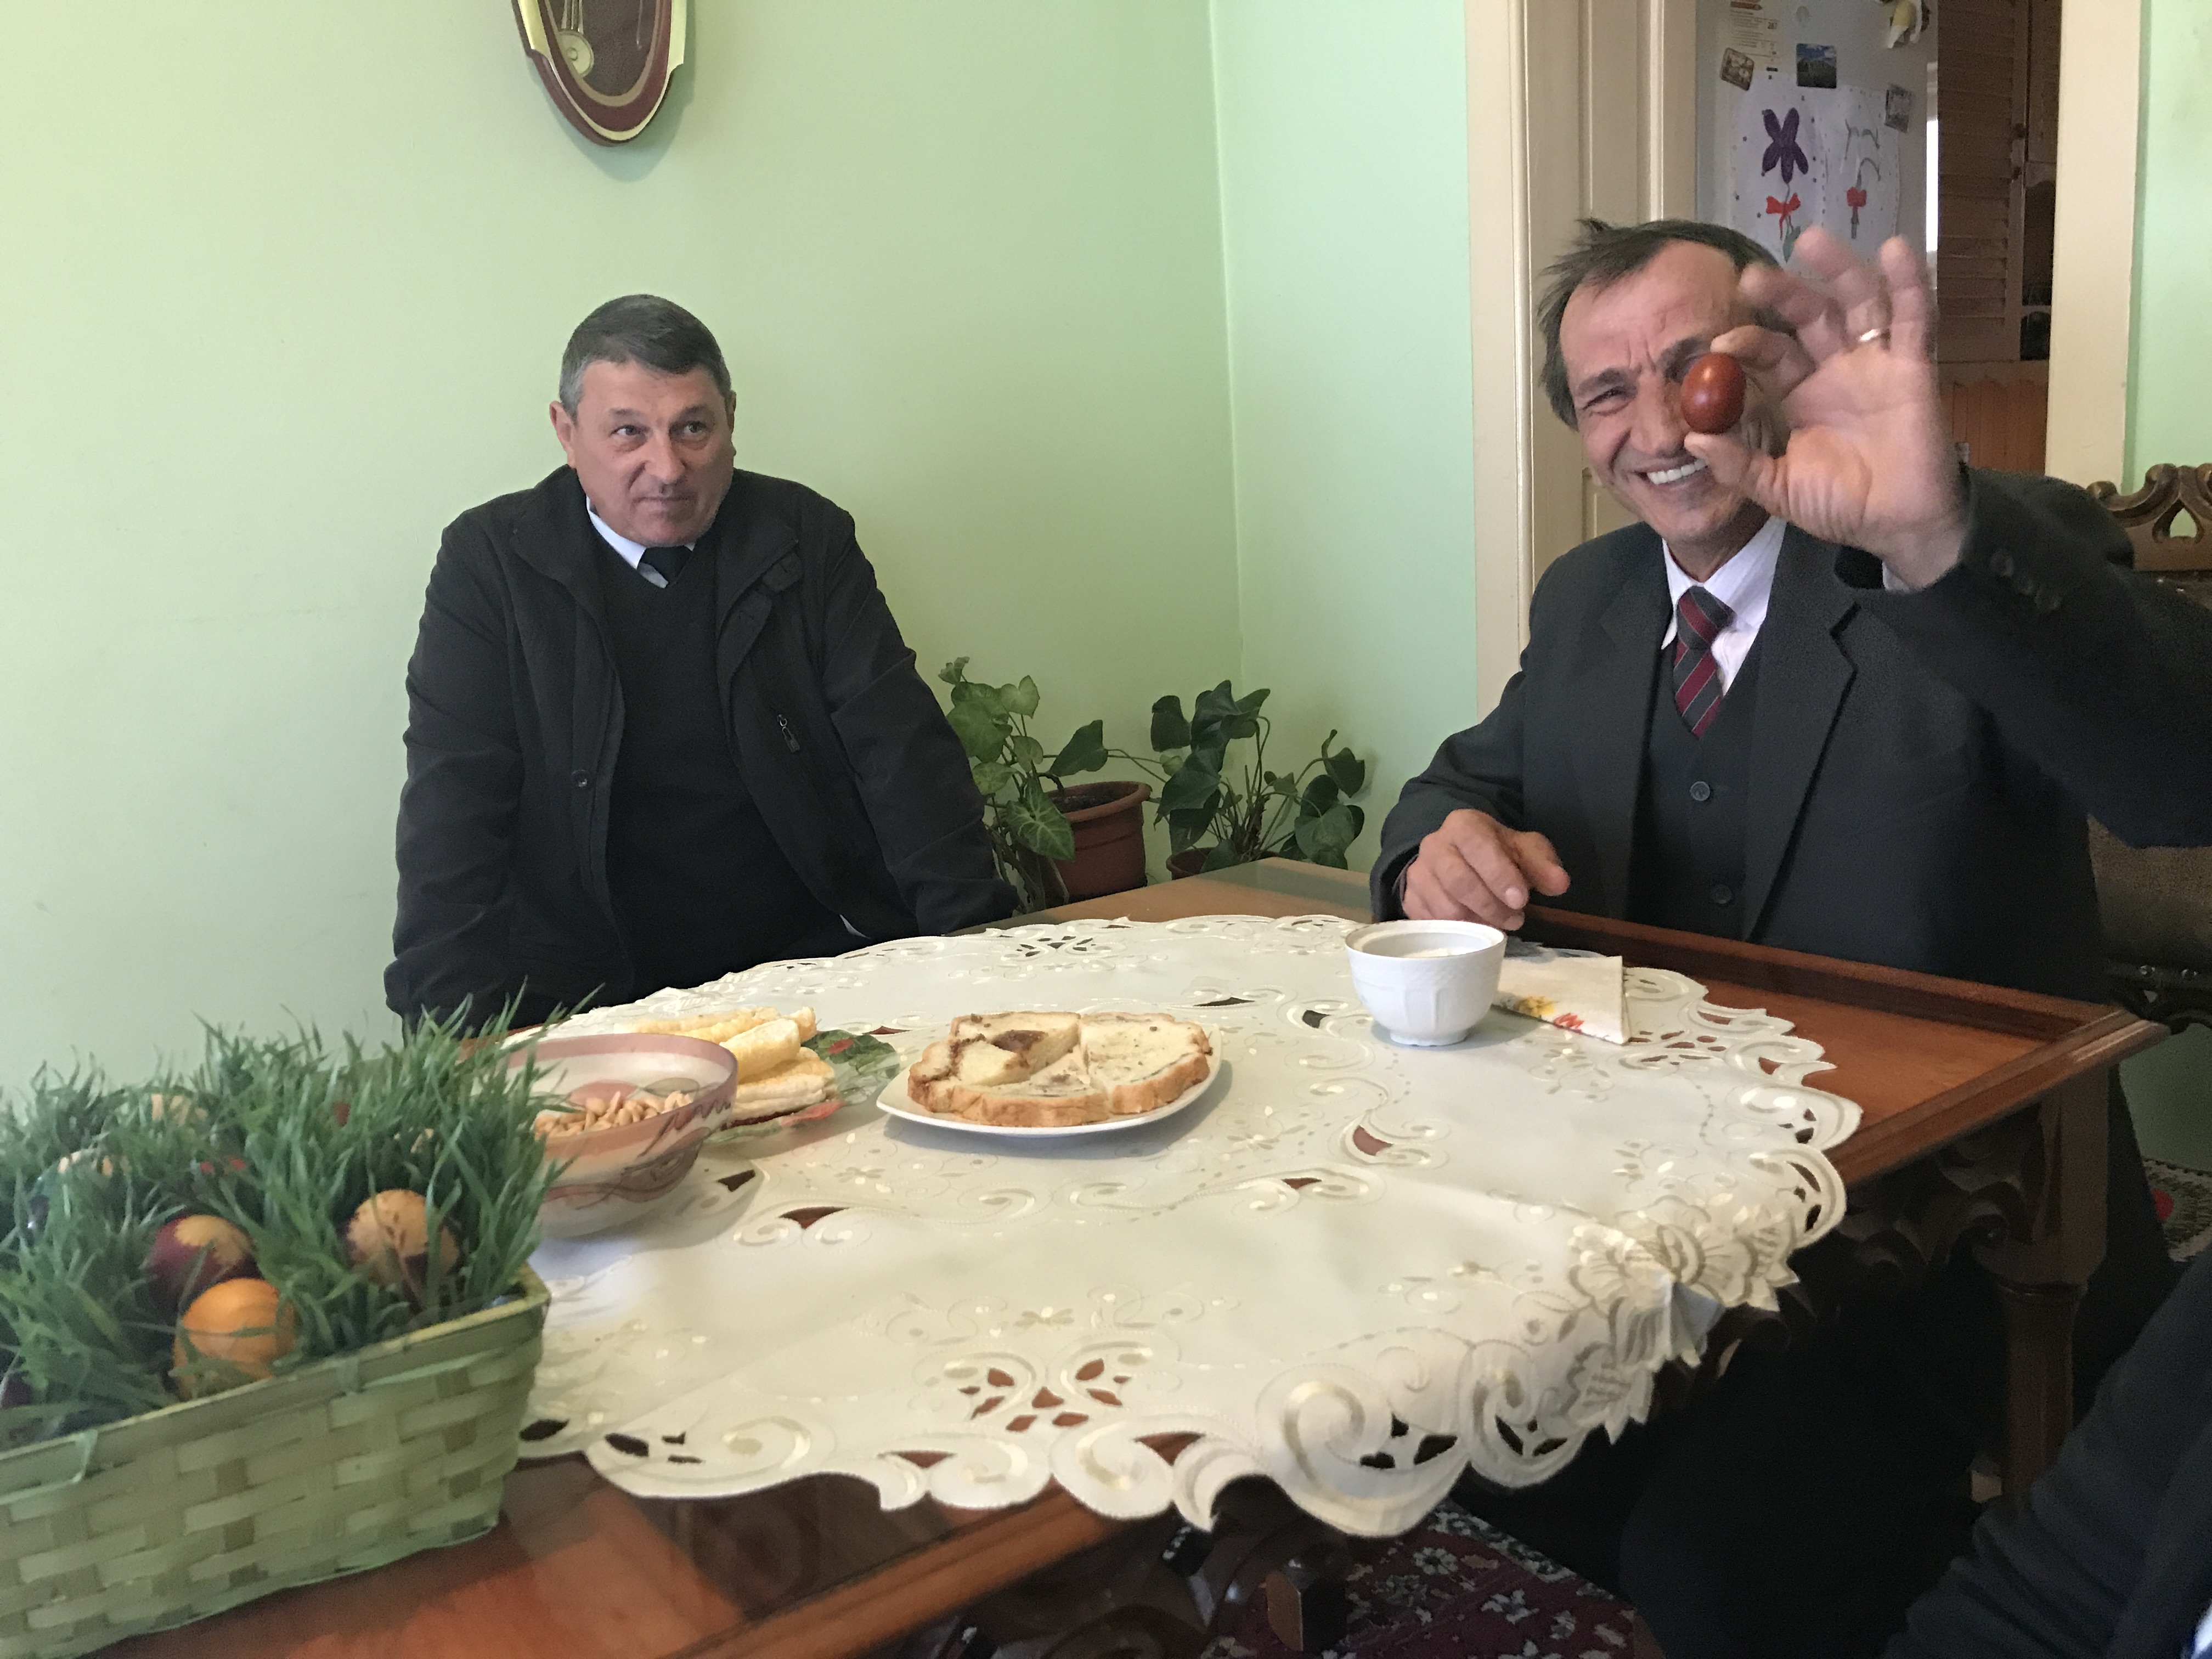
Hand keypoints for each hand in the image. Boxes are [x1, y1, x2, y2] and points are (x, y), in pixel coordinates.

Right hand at [1403, 810, 1569, 929]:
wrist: (1456, 858)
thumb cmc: (1495, 854)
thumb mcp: (1523, 850)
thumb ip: (1543, 864)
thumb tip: (1559, 884)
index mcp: (1463, 825)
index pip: (1477, 847)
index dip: (1499, 875)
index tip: (1521, 900)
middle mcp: (1434, 845)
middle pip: (1458, 882)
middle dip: (1491, 906)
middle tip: (1516, 919)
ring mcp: (1418, 874)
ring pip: (1444, 908)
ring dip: (1476, 923)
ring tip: (1498, 924)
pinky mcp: (1410, 900)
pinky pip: (1431, 925)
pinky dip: (1456, 933)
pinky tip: (1475, 930)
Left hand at [1688, 230, 1967, 588]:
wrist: (1897, 526)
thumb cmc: (1841, 505)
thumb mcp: (1779, 489)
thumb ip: (1739, 466)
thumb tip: (1692, 442)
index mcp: (1801, 391)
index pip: (1770, 352)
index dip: (1747, 342)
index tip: (1719, 343)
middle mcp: (1837, 367)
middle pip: (1809, 315)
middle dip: (1783, 292)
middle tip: (1752, 276)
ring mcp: (1876, 363)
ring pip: (1857, 303)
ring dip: (1837, 270)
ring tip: (1811, 240)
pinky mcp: (1914, 367)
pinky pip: (1915, 319)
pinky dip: (1909, 284)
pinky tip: (1896, 250)